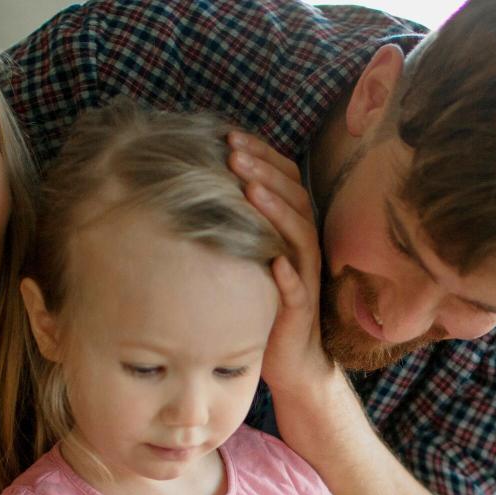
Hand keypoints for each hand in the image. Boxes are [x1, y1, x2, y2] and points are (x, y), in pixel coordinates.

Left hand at [226, 131, 329, 393]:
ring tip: (251, 189)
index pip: (285, 178)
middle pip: (293, 196)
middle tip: (234, 152)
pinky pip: (299, 287)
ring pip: (299, 233)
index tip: (230, 136)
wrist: (288, 357)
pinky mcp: (302, 308)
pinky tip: (274, 262)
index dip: (262, 155)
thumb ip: (231, 221)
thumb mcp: (243, 253)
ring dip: (277, 209)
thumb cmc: (258, 300)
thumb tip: (189, 184)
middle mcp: (303, 244)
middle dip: (264, 171)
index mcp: (291, 226)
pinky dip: (288, 273)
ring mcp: (305, 274)